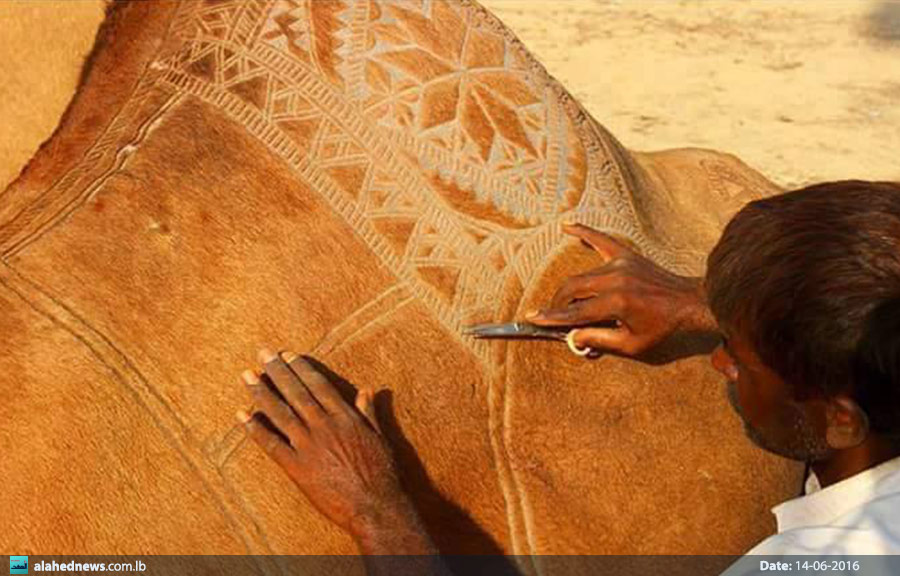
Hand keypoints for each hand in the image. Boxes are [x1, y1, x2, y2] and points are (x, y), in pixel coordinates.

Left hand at [236, 349, 422, 544]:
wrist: (375, 506)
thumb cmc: (381, 473)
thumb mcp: (379, 437)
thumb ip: (369, 413)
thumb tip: (367, 390)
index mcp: (345, 417)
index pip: (318, 386)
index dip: (301, 369)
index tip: (288, 355)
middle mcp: (324, 426)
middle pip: (296, 393)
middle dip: (277, 371)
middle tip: (262, 353)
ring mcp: (309, 446)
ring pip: (280, 414)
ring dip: (261, 393)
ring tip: (246, 376)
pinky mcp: (297, 468)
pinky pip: (272, 445)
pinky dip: (255, 430)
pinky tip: (242, 416)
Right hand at [528, 223, 714, 355]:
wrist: (692, 304)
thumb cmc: (664, 328)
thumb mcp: (633, 345)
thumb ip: (599, 339)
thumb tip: (572, 337)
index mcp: (616, 302)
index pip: (574, 312)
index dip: (552, 317)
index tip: (532, 318)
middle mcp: (615, 279)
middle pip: (572, 289)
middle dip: (558, 303)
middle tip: (552, 315)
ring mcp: (621, 264)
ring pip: (582, 274)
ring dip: (570, 288)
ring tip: (564, 300)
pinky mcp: (627, 256)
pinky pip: (601, 240)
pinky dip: (584, 233)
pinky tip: (567, 226)